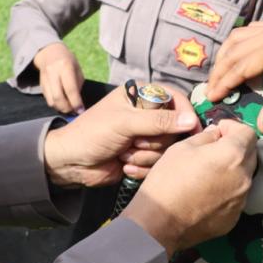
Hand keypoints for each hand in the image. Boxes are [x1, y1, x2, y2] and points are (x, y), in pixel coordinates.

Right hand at [33, 42, 84, 113]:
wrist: (50, 53)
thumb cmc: (68, 62)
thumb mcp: (77, 69)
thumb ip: (78, 86)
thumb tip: (78, 104)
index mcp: (65, 66)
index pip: (70, 89)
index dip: (76, 102)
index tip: (81, 110)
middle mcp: (53, 72)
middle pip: (58, 97)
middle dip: (67, 108)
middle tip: (74, 111)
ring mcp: (45, 79)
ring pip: (51, 100)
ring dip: (60, 108)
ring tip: (69, 108)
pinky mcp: (41, 85)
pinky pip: (47, 99)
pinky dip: (56, 105)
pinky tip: (62, 104)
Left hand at [42, 84, 200, 187]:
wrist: (71, 163)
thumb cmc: (92, 134)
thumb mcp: (125, 123)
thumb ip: (159, 121)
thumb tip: (191, 121)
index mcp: (140, 94)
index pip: (176, 98)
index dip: (185, 114)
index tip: (192, 129)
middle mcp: (146, 113)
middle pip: (174, 128)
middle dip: (154, 141)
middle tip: (133, 142)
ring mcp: (145, 135)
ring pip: (166, 148)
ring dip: (144, 156)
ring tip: (124, 154)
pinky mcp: (142, 156)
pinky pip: (157, 163)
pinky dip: (141, 167)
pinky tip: (124, 166)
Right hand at [121, 119, 256, 255]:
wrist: (159, 223)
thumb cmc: (168, 180)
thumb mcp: (182, 147)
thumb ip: (206, 136)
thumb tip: (217, 134)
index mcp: (233, 155)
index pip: (248, 133)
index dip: (233, 128)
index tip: (218, 131)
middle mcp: (245, 177)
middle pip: (250, 154)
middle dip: (235, 148)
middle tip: (214, 150)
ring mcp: (242, 200)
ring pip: (244, 177)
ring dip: (233, 170)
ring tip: (210, 173)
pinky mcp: (235, 218)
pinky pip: (237, 197)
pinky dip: (228, 190)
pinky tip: (208, 194)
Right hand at [204, 20, 262, 133]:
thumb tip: (260, 126)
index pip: (239, 68)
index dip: (224, 84)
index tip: (212, 97)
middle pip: (233, 52)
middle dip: (218, 71)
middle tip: (210, 89)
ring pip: (238, 37)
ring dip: (225, 54)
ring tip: (219, 72)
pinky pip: (250, 29)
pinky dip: (238, 41)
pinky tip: (237, 53)